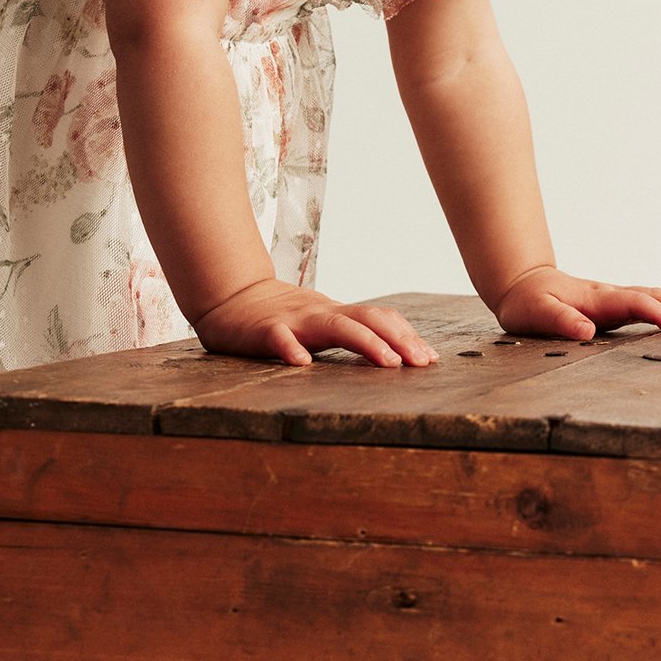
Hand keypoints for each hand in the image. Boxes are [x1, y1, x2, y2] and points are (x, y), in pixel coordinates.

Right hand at [192, 279, 439, 367]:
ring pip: (335, 326)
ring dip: (366, 342)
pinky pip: (279, 338)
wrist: (231, 297)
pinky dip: (290, 348)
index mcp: (336, 314)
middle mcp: (321, 313)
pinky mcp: (264, 330)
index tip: (429, 359)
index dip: (406, 336)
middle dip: (399, 340)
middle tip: (422, 363)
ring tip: (389, 362)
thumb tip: (398, 354)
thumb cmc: (280, 317)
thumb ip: (351, 334)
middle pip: (367, 319)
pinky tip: (301, 363)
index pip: (379, 318)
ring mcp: (294, 320)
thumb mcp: (320, 322)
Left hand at [494, 265, 660, 340]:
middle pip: (655, 296)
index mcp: (597, 299)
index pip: (636, 302)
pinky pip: (648, 307)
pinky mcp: (615, 309)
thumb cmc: (526, 302)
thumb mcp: (535, 312)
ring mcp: (615, 301)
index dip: (659, 314)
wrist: (521, 285)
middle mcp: (611, 296)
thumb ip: (559, 320)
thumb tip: (587, 331)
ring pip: (656, 299)